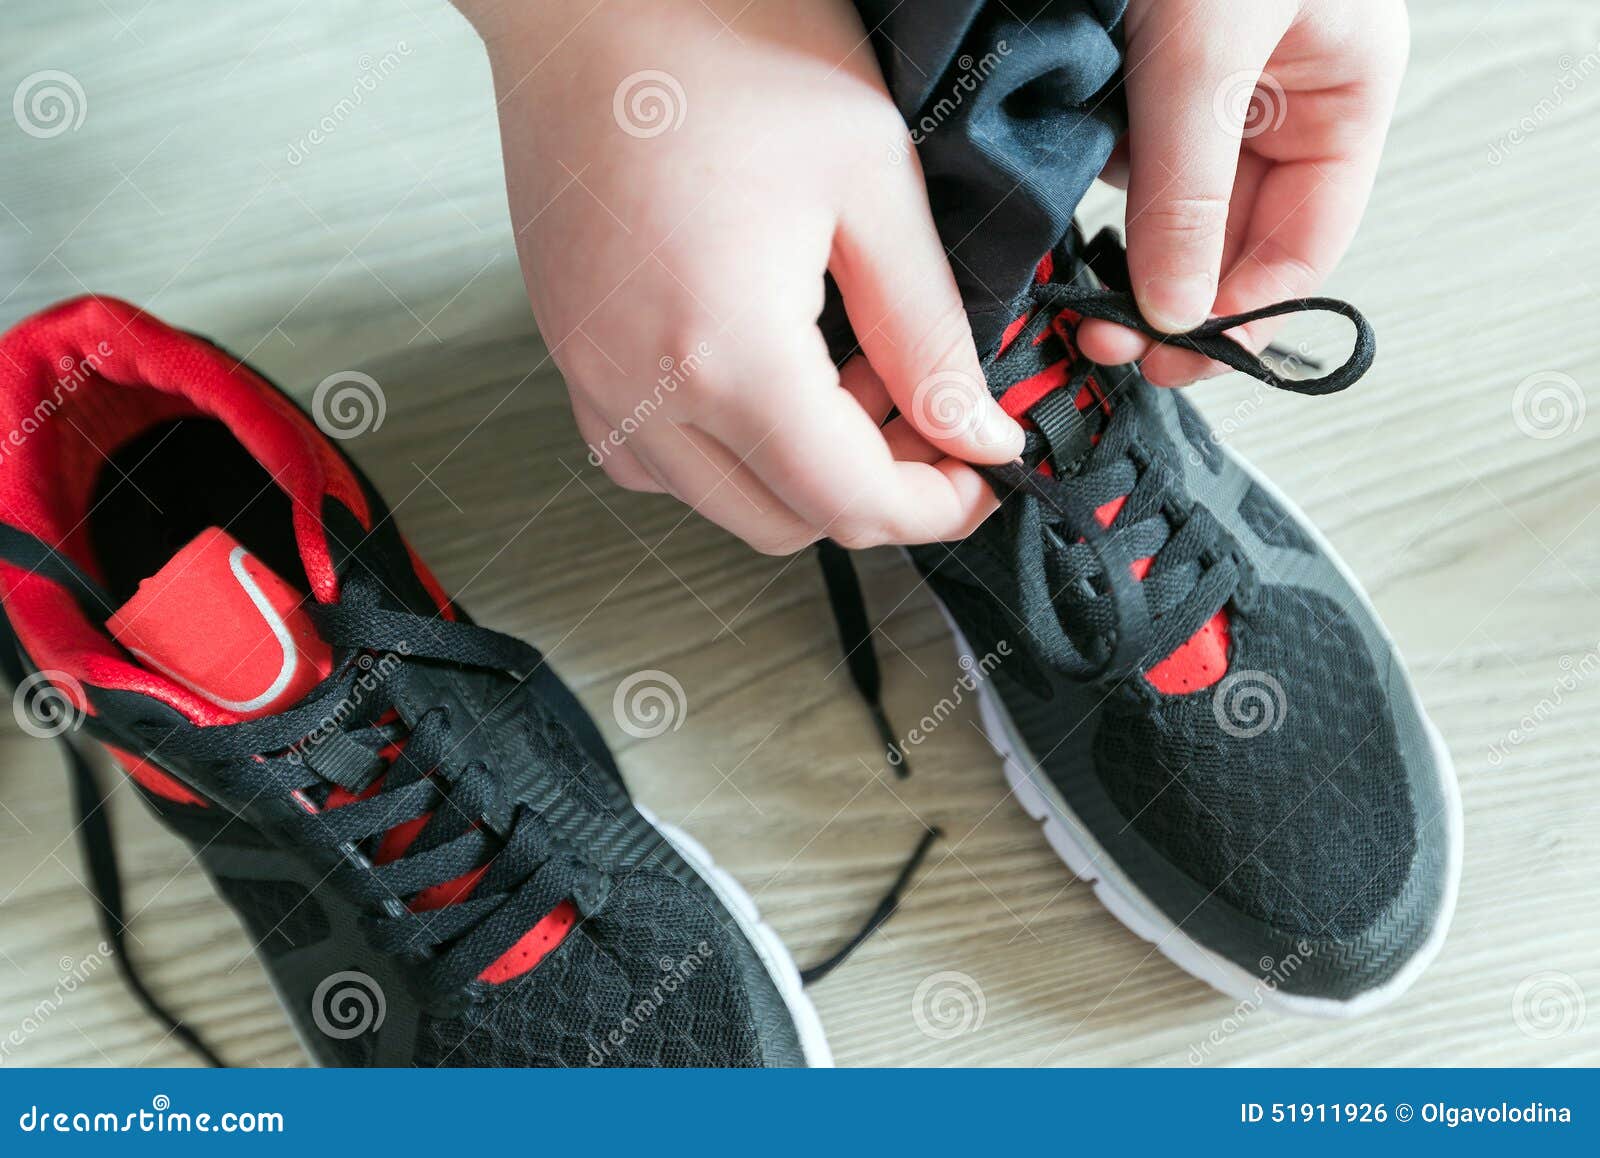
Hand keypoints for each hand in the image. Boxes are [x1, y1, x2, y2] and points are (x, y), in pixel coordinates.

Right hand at [456, 0, 1024, 553]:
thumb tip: (975, 430)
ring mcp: (592, 373)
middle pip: (782, 521)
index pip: (849, 500)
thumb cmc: (721, 40)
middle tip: (925, 411)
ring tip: (845, 378)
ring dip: (797, 474)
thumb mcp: (870, 180)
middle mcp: (642, 384)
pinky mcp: (571, 349)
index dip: (936, 506)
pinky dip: (722, 451)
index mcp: (727, 348)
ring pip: (715, 503)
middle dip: (875, 490)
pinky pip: (650, 456)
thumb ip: (928, 330)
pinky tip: (764, 378)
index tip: (982, 473)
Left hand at [1077, 0, 1408, 384]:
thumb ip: (1190, 188)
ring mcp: (1210, 84)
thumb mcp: (1205, 54)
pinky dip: (1090, 182)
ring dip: (1123, 247)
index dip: (1239, 315)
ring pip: (1167, 202)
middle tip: (1106, 338)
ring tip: (1076, 280)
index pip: (1302, 246)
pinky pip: (1120, 152)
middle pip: (1230, 239)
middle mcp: (1281, 95)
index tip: (1174, 355)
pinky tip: (1061, 189)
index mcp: (1341, 92)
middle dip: (1167, 296)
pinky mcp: (1140, 66)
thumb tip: (1175, 310)